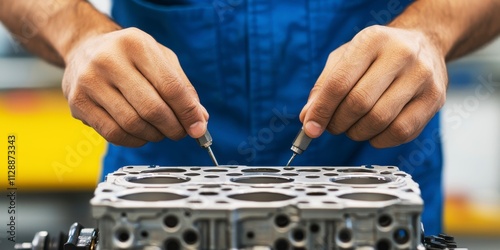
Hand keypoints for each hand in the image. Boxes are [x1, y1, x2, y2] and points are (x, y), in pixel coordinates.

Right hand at [62, 28, 207, 146]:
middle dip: (173, 127)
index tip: (198, 128)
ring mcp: (89, 82)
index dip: (188, 112)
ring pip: (133, 124)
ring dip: (155, 135)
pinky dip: (135, 140)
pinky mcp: (78, 103)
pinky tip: (142, 134)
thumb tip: (200, 119)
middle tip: (181, 132)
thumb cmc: (130, 56)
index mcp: (135, 44)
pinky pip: (114, 134)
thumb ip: (182, 87)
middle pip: (152, 108)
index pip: (170, 86)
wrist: (85, 48)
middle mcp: (108, 60)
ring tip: (161, 131)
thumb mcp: (160, 58)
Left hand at [300, 25, 446, 147]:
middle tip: (332, 127)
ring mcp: (422, 76)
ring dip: (357, 133)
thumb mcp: (345, 58)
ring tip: (352, 127)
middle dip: (338, 123)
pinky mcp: (435, 98)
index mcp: (372, 40)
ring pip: (379, 121)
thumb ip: (324, 86)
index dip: (321, 110)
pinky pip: (401, 132)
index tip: (310, 127)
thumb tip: (308, 118)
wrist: (424, 43)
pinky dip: (379, 140)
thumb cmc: (377, 54)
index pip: (339, 83)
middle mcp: (401, 54)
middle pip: (359, 103)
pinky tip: (373, 132)